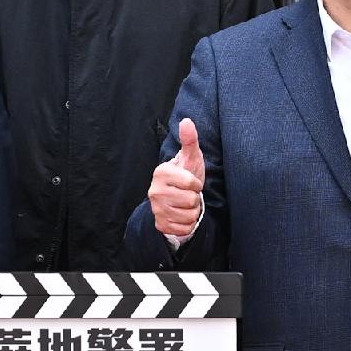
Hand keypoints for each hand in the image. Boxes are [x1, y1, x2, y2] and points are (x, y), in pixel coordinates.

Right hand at [148, 117, 206, 242]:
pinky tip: (182, 215)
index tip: (191, 182)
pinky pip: (185, 228)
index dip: (196, 183)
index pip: (191, 183)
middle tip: (187, 194)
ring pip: (189, 216)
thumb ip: (189, 140)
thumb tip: (187, 121)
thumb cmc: (185, 175)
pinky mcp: (160, 225)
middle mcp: (154, 191)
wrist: (175, 199)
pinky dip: (188, 224)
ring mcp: (156, 209)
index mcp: (161, 172)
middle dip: (195, 199)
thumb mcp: (190, 157)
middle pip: (191, 201)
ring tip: (185, 204)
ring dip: (192, 211)